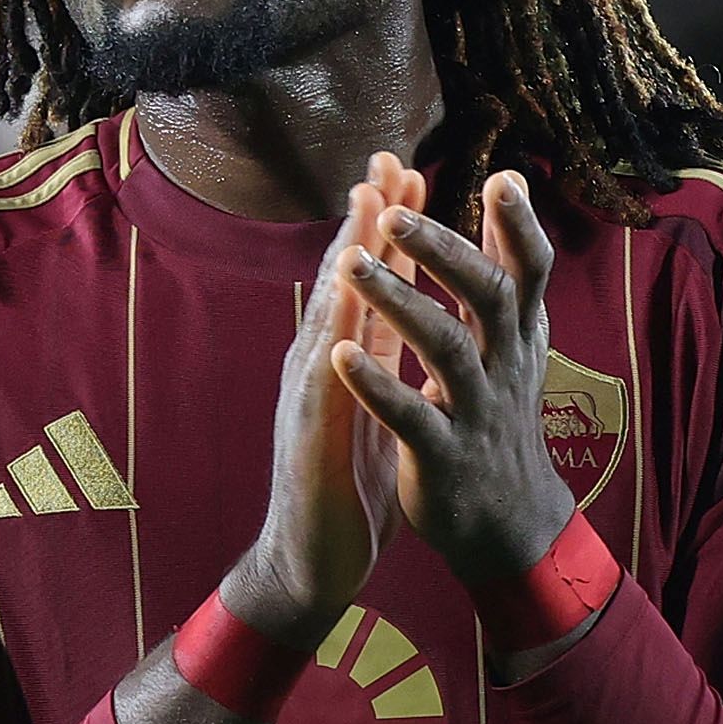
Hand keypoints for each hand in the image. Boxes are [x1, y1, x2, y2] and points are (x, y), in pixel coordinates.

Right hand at [223, 157, 427, 646]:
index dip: (390, 227)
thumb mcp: (379, 406)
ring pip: (329, 319)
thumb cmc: (349, 486)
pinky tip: (339, 320)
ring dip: (344, 266)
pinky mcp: (308, 441)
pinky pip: (321, 390)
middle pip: (346, 281)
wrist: (314, 563)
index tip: (413, 171)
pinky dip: (331, 351)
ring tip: (363, 214)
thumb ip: (387, 356)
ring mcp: (309, 399)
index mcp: (349, 360)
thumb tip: (406, 309)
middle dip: (366, 222)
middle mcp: (322, 367)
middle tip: (387, 161)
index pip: (373, 281)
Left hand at [328, 169, 578, 584]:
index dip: (520, 226)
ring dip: (399, 303)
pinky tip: (338, 355)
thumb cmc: (500, 416)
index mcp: (518, 336)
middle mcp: (505, 367)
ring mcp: (476, 413)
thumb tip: (510, 181)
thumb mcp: (514, 340)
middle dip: (444, 251)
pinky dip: (375, 386)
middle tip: (395, 214)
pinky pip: (412, 418)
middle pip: (489, 296)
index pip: (529, 270)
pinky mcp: (444, 458)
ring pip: (446, 349)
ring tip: (353, 264)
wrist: (509, 524)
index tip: (499, 178)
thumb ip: (504, 265)